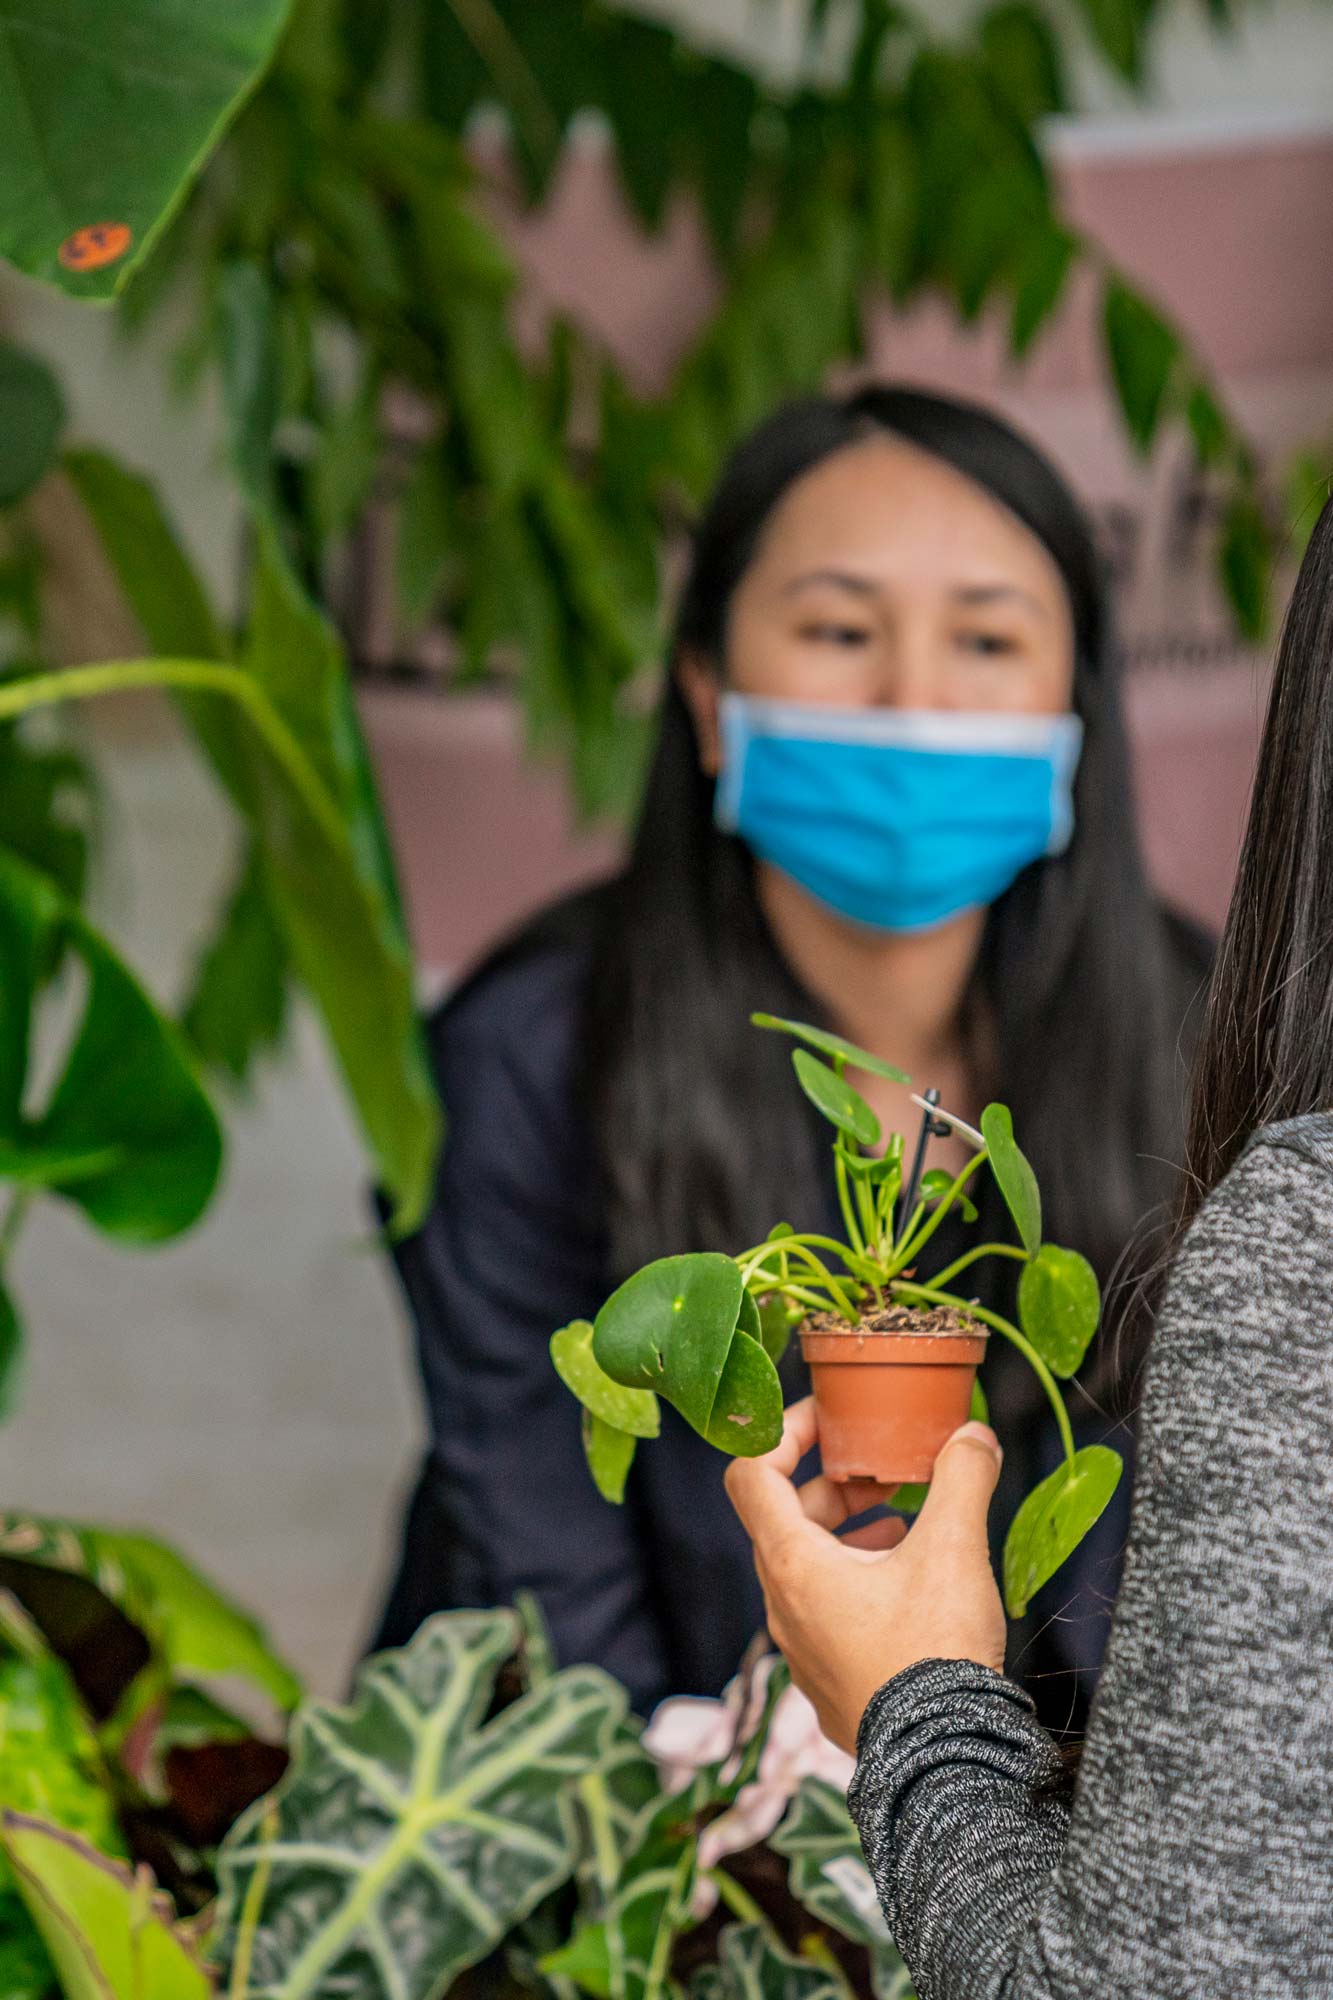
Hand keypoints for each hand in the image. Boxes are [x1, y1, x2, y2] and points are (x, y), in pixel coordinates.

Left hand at [725, 1397, 1006, 1753]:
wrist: (944, 1765)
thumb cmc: (934, 1655)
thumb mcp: (953, 1551)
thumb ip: (961, 1478)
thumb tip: (972, 1434)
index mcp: (793, 1565)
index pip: (751, 1474)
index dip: (783, 1433)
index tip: (828, 1420)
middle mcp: (783, 1605)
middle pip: (783, 1518)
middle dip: (831, 1485)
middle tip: (881, 1474)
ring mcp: (801, 1648)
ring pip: (805, 1566)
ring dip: (845, 1532)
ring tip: (901, 1523)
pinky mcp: (827, 1680)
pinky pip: (823, 1610)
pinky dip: (854, 1578)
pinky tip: (907, 1583)